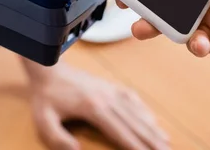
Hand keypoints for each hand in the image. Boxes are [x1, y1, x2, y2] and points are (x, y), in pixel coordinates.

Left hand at [28, 63, 169, 149]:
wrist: (48, 67)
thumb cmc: (45, 96)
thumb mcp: (44, 120)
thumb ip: (58, 139)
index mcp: (93, 108)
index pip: (120, 132)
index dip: (136, 146)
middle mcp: (107, 98)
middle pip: (134, 123)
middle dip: (151, 139)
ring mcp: (110, 90)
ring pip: (136, 110)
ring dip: (152, 126)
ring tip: (165, 140)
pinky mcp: (109, 85)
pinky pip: (131, 97)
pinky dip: (144, 109)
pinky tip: (152, 118)